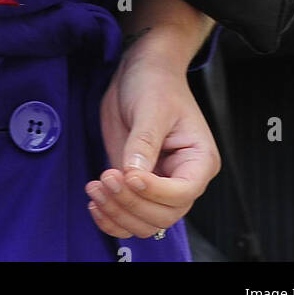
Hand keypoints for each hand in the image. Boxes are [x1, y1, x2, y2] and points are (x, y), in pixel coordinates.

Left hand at [86, 50, 219, 239]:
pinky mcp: (137, 186)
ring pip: (144, 224)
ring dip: (117, 213)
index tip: (127, 174)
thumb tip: (132, 176)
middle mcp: (182, 179)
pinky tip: (94, 205)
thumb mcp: (152, 108)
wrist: (140, 70)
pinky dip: (111, 219)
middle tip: (105, 178)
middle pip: (162, 215)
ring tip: (95, 188)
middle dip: (131, 203)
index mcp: (199, 160)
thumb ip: (143, 144)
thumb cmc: (155, 83)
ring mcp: (159, 186)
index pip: (182, 193)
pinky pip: (128, 217)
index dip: (154, 192)